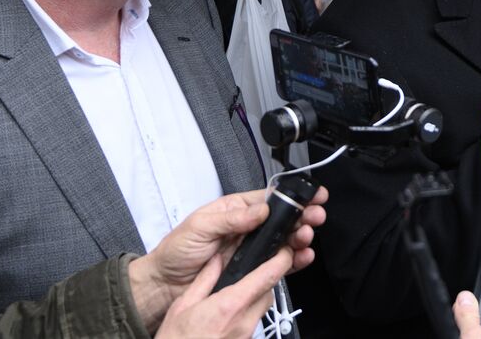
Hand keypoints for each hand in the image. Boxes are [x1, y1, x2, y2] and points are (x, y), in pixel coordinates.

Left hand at [128, 187, 327, 330]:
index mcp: (235, 210)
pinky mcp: (252, 269)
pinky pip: (278, 263)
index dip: (292, 196)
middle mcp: (246, 228)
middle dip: (303, 216)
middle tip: (315, 217)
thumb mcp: (200, 226)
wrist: (165, 285)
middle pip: (282, 219)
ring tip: (305, 237)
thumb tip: (258, 209)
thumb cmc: (176, 251)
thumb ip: (231, 218)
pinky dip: (293, 260)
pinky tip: (301, 257)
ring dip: (300, 237)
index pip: (269, 198)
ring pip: (284, 240)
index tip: (310, 194)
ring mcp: (250, 249)